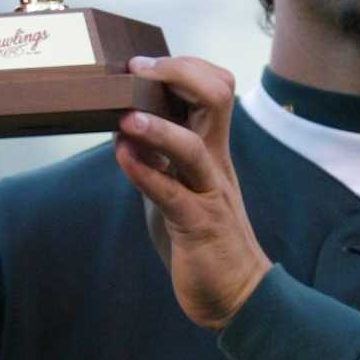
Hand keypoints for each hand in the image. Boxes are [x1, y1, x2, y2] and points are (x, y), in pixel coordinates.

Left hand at [114, 55, 271, 330]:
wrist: (237, 296)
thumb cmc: (204, 241)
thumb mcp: (179, 189)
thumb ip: (159, 160)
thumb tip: (124, 129)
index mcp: (212, 150)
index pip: (213, 88)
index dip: (182, 67)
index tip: (144, 63)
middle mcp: (215, 163)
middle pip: (215, 97)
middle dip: (177, 73)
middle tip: (137, 69)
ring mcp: (209, 192)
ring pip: (193, 146)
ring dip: (158, 128)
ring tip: (126, 117)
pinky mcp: (198, 225)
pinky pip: (171, 194)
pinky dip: (145, 173)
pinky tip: (122, 158)